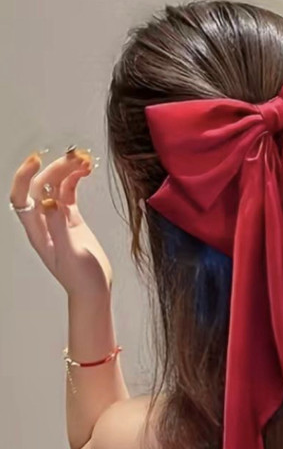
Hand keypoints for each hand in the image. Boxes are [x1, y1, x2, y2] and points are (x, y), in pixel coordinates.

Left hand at [9, 148, 112, 298]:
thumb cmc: (82, 278)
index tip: (37, 160)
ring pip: (56, 188)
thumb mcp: (70, 254)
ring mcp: (57, 219)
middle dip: (54, 169)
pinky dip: (75, 181)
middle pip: (41, 188)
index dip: (24, 177)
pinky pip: (69, 194)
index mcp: (37, 231)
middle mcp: (43, 222)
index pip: (21, 198)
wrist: (94, 290)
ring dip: (66, 171)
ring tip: (83, 160)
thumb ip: (59, 227)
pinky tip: (85, 171)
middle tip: (74, 158)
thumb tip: (49, 201)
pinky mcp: (72, 219)